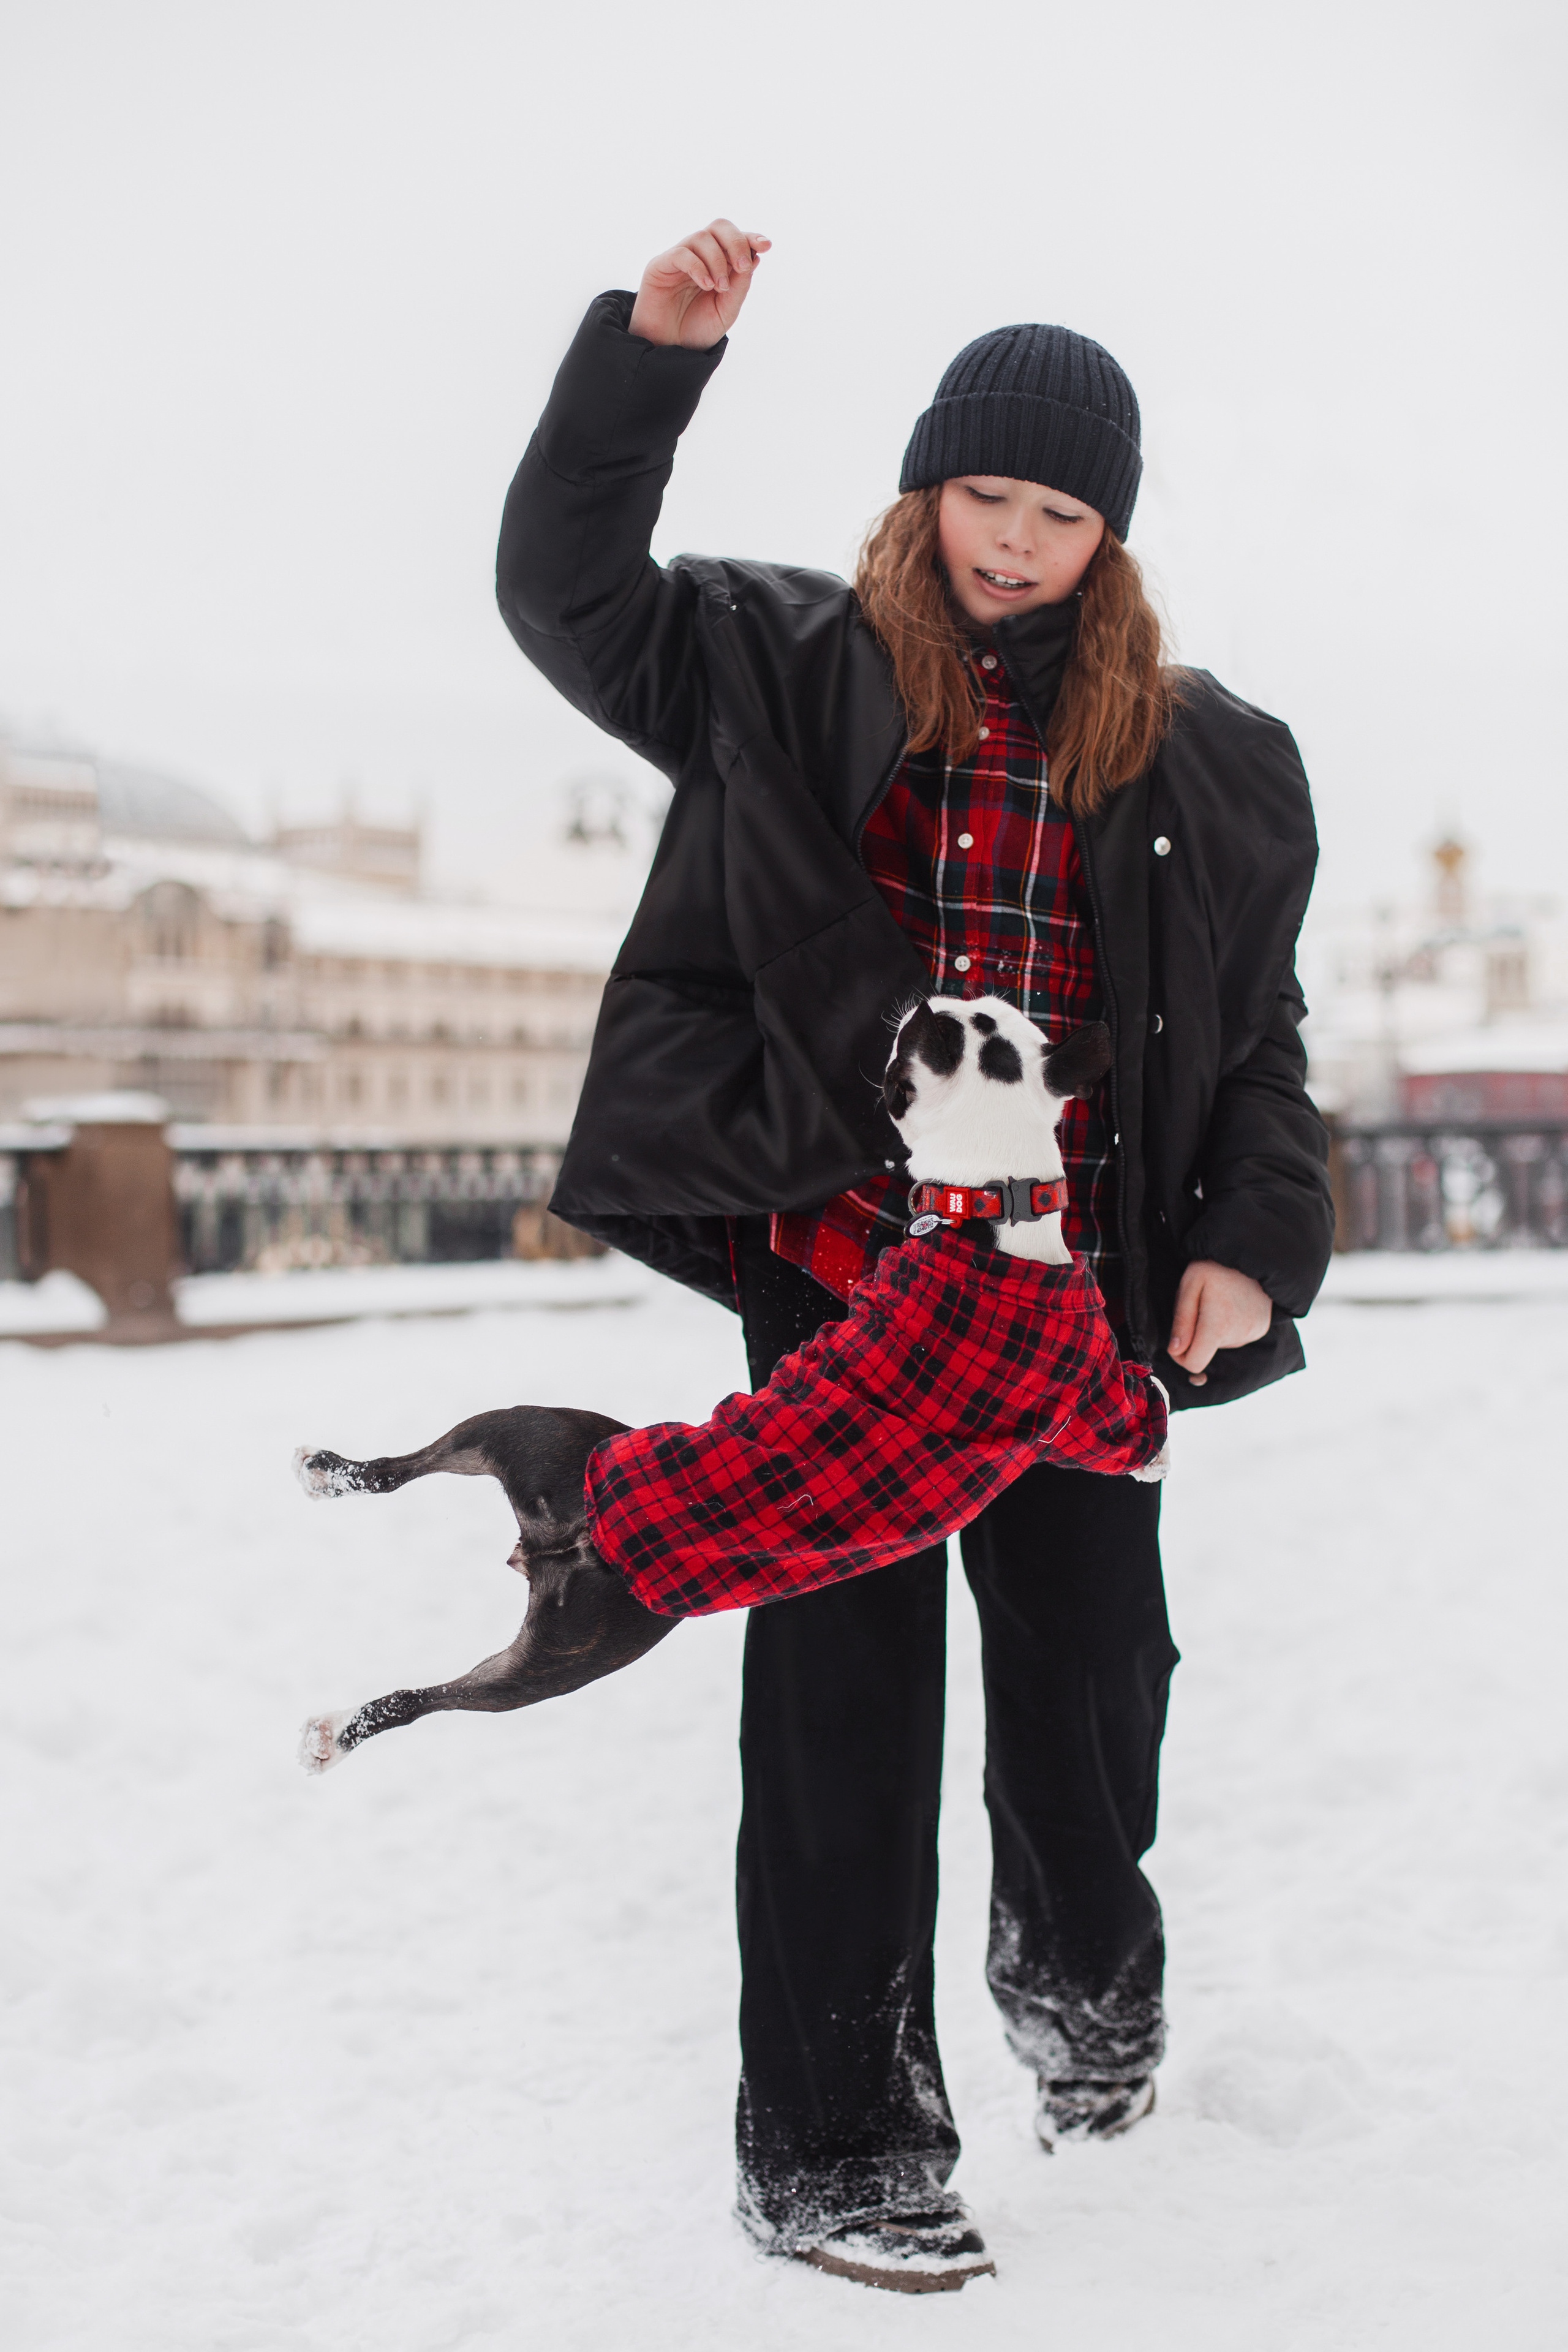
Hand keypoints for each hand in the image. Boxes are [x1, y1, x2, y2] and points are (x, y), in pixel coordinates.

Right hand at [628, 218, 770, 349]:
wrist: (669, 350)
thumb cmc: (697, 330)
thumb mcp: (727, 310)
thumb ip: (740, 286)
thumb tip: (755, 257)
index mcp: (718, 263)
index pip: (735, 238)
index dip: (750, 237)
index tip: (765, 246)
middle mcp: (700, 256)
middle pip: (719, 227)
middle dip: (736, 242)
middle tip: (742, 266)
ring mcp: (680, 259)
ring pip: (702, 237)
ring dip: (717, 260)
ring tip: (720, 287)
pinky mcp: (660, 266)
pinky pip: (681, 253)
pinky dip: (698, 267)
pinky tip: (706, 285)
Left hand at [1167, 1260, 1272, 1385]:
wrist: (1253, 1253)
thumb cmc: (1216, 1266)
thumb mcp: (1190, 1285)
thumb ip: (1181, 1320)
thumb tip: (1174, 1350)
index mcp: (1218, 1326)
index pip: (1194, 1363)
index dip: (1180, 1356)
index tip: (1178, 1339)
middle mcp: (1239, 1335)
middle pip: (1206, 1352)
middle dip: (1197, 1335)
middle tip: (1201, 1306)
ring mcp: (1253, 1333)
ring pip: (1220, 1344)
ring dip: (1213, 1329)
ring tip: (1218, 1301)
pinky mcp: (1261, 1329)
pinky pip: (1235, 1337)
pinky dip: (1228, 1326)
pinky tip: (1231, 1304)